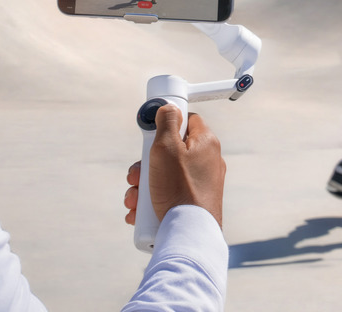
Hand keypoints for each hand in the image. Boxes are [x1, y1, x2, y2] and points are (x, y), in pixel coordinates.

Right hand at [124, 106, 225, 227]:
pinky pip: (168, 195)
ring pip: (165, 176)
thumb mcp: (166, 147)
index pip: (188, 120)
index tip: (150, 132)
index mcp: (206, 144)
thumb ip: (166, 123)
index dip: (167, 123)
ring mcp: (201, 184)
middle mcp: (207, 162)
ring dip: (143, 186)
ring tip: (134, 199)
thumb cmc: (178, 188)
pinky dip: (151, 202)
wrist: (188, 233)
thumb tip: (169, 107)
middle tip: (135, 175)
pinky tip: (140, 212)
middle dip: (145, 164)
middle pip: (170, 152)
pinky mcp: (194, 203)